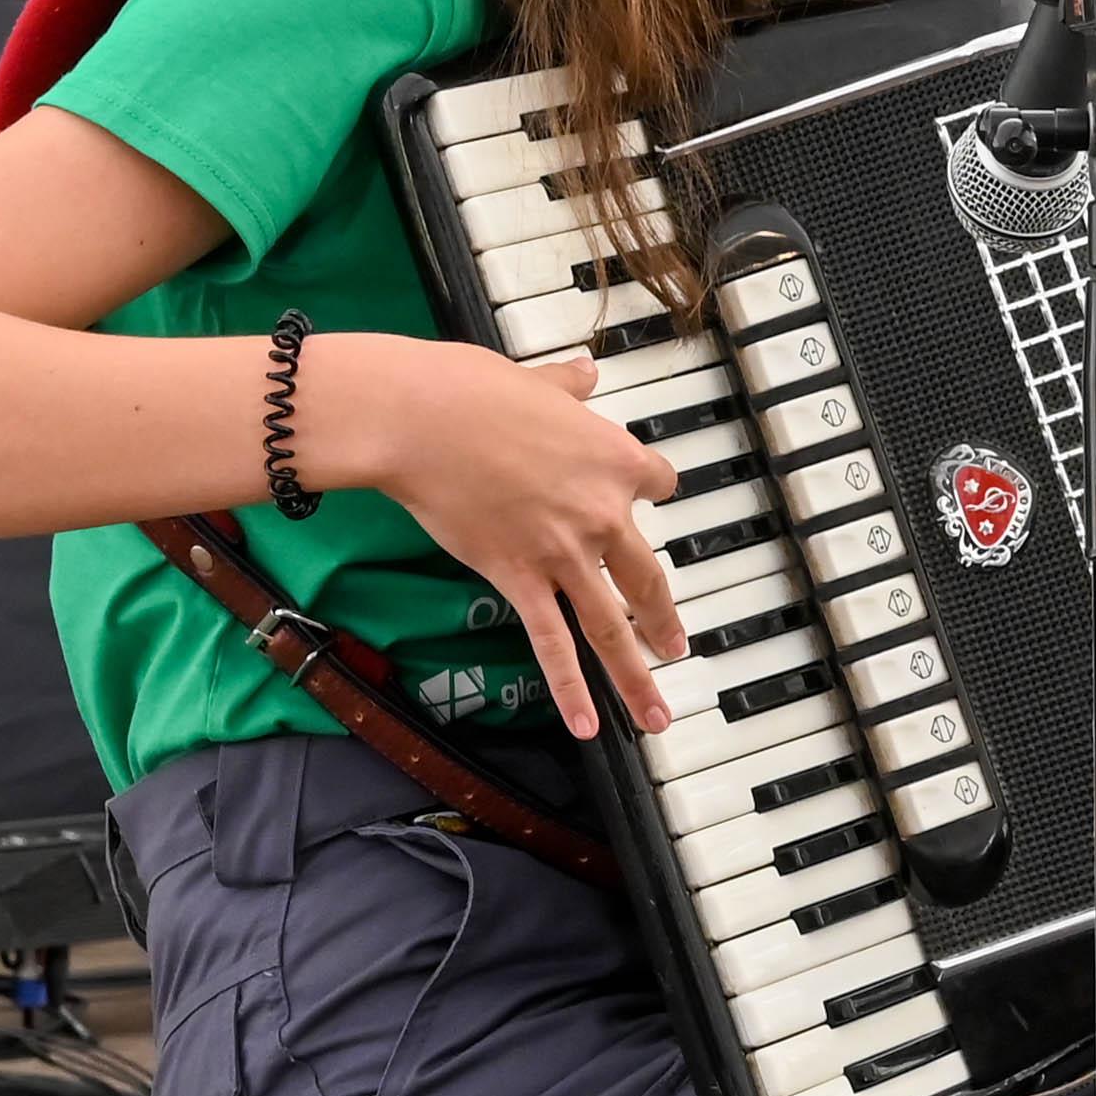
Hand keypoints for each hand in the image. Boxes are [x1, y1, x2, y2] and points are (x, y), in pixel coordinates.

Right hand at [311, 334, 686, 737]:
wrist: (420, 419)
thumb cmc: (471, 390)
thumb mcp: (535, 380)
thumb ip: (568, 386)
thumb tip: (586, 370)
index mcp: (616, 458)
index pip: (659, 483)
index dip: (650, 491)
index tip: (648, 501)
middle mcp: (603, 512)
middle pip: (649, 575)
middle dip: (664, 618)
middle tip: (676, 646)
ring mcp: (565, 552)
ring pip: (613, 625)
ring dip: (638, 674)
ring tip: (657, 714)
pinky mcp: (521, 578)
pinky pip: (554, 644)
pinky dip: (571, 689)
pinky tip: (590, 725)